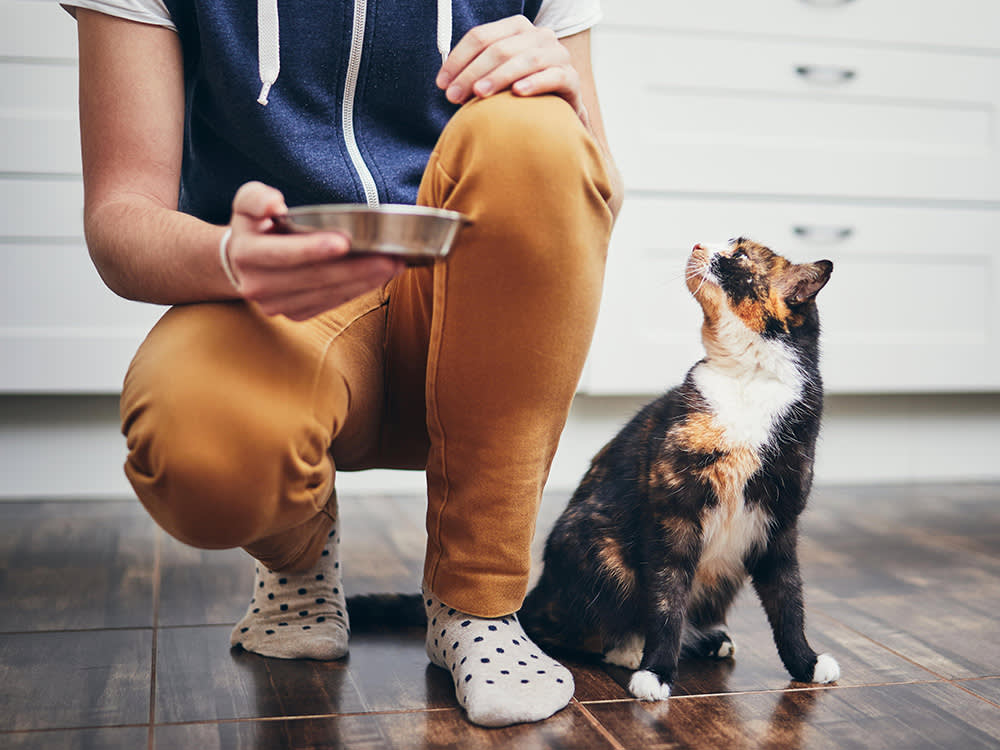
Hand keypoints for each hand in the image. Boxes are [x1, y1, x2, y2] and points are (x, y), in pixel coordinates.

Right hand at [225, 182, 403, 320]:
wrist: (241, 263)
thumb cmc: (254, 225)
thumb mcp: (247, 202)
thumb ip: (257, 199)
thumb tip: (275, 204)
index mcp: (246, 254)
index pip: (283, 254)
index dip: (313, 248)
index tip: (345, 241)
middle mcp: (258, 286)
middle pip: (314, 278)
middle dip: (356, 268)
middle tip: (391, 257)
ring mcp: (277, 305)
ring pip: (327, 294)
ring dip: (364, 281)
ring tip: (394, 266)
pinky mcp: (294, 314)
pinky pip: (331, 303)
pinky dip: (357, 291)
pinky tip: (378, 278)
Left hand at [437, 15, 587, 124]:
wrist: (557, 114)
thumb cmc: (520, 94)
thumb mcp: (495, 77)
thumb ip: (475, 73)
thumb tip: (444, 83)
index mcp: (516, 29)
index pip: (481, 37)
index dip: (458, 59)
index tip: (442, 83)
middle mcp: (539, 36)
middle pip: (500, 48)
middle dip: (472, 72)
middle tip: (454, 96)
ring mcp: (558, 55)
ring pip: (526, 60)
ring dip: (499, 76)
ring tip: (479, 94)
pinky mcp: (571, 78)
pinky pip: (553, 76)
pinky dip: (534, 83)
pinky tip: (517, 93)